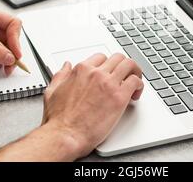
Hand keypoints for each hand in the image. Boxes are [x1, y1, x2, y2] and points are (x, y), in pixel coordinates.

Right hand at [0, 53, 143, 161]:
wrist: (66, 135)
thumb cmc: (59, 119)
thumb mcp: (52, 91)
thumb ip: (60, 75)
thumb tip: (66, 66)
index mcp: (81, 70)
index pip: (101, 57)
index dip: (108, 65)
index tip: (110, 73)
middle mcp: (96, 73)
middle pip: (118, 58)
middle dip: (123, 65)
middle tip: (126, 75)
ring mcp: (108, 83)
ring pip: (129, 65)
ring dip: (134, 72)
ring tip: (134, 82)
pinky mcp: (119, 97)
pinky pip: (135, 81)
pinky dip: (139, 85)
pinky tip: (135, 94)